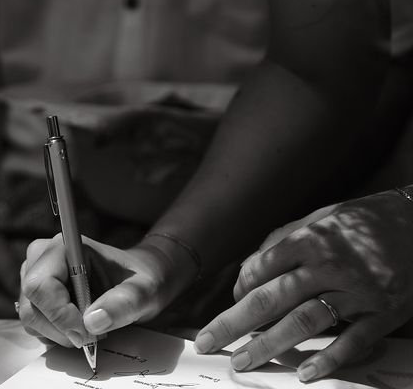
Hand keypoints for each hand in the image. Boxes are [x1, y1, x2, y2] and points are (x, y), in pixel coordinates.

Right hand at [18, 234, 197, 347]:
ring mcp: (34, 275)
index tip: (87, 333)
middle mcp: (42, 257)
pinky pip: (34, 324)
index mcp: (64, 246)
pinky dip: (55, 334)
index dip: (59, 314)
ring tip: (90, 328)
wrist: (136, 281)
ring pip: (30, 317)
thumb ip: (122, 303)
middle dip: (61, 328)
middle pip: (31, 304)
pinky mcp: (34, 295)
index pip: (41, 285)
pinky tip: (78, 326)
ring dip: (60, 334)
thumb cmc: (140, 279)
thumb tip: (92, 322)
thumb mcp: (142, 292)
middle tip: (92, 335)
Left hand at [194, 190, 412, 381]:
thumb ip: (285, 239)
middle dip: (234, 323)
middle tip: (207, 342)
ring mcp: (357, 291)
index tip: (233, 300)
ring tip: (242, 361)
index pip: (261, 268)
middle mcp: (328, 265)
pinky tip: (304, 375)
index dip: (239, 288)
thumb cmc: (364, 221)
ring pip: (305, 322)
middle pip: (272, 298)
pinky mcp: (383, 312)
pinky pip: (352, 341)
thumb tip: (251, 267)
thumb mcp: (321, 217)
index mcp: (310, 239)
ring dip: (269, 345)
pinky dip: (329, 360)